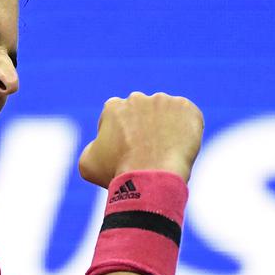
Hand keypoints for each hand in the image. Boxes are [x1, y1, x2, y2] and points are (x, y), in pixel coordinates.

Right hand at [78, 92, 203, 186]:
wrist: (151, 176)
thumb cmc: (117, 171)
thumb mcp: (87, 163)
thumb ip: (91, 148)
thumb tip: (100, 145)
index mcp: (113, 106)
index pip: (116, 116)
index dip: (119, 134)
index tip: (124, 150)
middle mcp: (138, 98)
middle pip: (142, 112)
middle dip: (143, 126)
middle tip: (147, 150)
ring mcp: (165, 101)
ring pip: (165, 114)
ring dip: (165, 127)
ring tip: (164, 151)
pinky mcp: (187, 109)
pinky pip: (187, 117)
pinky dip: (185, 130)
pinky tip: (179, 147)